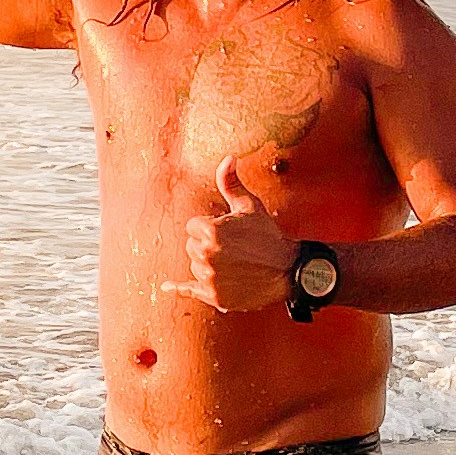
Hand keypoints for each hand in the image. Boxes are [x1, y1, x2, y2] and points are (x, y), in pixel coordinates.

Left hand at [169, 154, 294, 314]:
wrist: (288, 270)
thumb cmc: (268, 236)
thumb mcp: (250, 206)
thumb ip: (231, 182)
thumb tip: (227, 158)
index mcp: (211, 231)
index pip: (193, 226)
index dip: (209, 227)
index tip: (228, 232)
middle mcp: (207, 255)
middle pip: (192, 246)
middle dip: (207, 245)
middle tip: (233, 248)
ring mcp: (210, 278)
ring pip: (195, 266)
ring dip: (208, 264)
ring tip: (233, 264)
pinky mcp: (215, 296)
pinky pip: (189, 290)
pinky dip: (178, 289)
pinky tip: (167, 287)